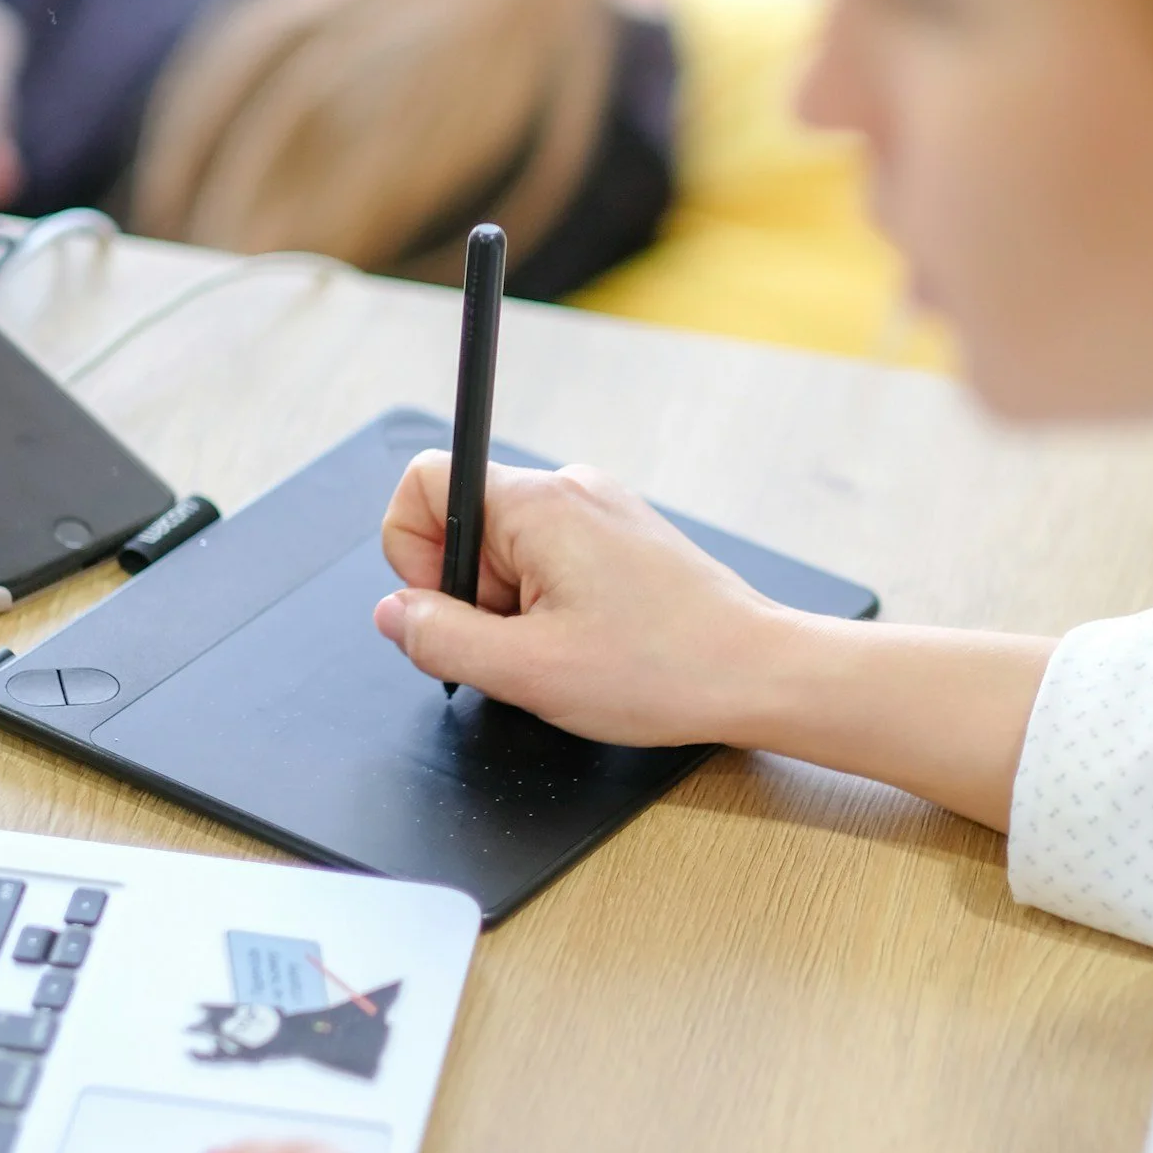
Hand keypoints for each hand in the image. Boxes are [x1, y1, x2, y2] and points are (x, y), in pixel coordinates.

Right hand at [375, 455, 789, 745]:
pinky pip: (549, 560)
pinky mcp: (620, 536)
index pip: (427, 480)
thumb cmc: (663, 668)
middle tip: (520, 647)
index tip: (444, 608)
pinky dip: (548, 604)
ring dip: (511, 605)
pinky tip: (590, 642)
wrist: (758, 672)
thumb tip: (394, 614)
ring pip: (507, 549)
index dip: (412, 550)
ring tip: (566, 650)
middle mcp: (569, 488)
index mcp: (538, 504)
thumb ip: (441, 638)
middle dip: (470, 592)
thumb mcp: (527, 671)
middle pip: (466, 522)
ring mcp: (599, 508)